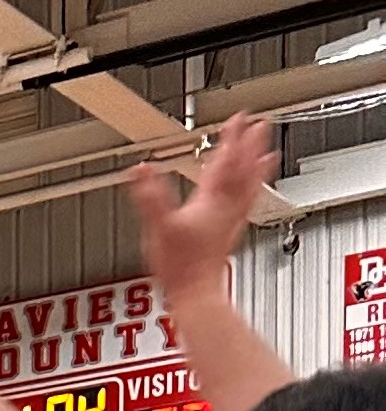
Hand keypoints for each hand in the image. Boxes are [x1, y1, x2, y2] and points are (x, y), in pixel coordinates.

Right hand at [131, 113, 274, 296]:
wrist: (196, 292)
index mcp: (211, 200)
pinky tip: (252, 193)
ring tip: (269, 154)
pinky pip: (247, 206)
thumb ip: (149, 196)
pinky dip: (253, 193)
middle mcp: (226, 207)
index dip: (232, 138)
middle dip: (251, 146)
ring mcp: (230, 220)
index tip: (238, 118)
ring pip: (250, 187)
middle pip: (243, 169)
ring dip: (259, 168)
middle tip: (261, 125)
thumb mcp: (158, 226)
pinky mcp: (229, 234)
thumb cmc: (181, 265)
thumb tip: (141, 169)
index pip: (225, 161)